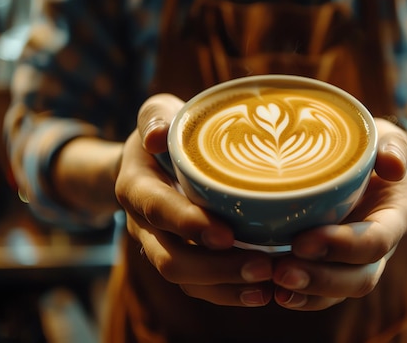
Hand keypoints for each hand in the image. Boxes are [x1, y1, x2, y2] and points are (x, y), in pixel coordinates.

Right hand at [115, 94, 274, 306]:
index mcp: (136, 188)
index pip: (157, 210)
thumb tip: (159, 135)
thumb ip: (156, 117)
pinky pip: (200, 288)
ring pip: (187, 281)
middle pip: (171, 260)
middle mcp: (144, 226)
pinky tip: (263, 292)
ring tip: (269, 285)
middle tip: (262, 266)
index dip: (188, 225)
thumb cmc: (164, 133)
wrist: (150, 162)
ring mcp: (162, 246)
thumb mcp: (157, 113)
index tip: (226, 235)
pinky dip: (230, 293)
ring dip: (227, 287)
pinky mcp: (183, 259)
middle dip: (216, 269)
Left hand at [270, 117, 406, 310]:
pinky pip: (319, 292)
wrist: (369, 164)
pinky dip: (297, 296)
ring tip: (273, 284)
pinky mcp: (331, 265)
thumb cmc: (375, 149)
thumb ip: (393, 147)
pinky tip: (270, 291)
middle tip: (282, 271)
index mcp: (393, 219)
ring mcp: (353, 261)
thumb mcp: (389, 139)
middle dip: (321, 279)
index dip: (343, 247)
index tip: (303, 241)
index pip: (376, 242)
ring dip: (306, 292)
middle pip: (358, 278)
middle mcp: (376, 248)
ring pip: (338, 292)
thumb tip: (392, 166)